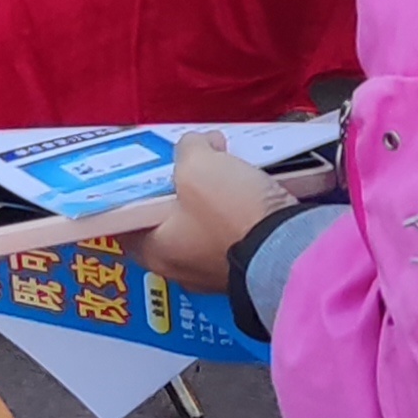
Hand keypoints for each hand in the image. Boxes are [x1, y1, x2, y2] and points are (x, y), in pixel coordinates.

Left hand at [126, 131, 300, 295]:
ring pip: (201, 225)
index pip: (126, 221)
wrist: (291, 248)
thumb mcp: (197, 165)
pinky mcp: (245, 267)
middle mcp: (180, 268)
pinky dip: (235, 210)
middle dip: (178, 186)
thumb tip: (196, 145)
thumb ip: (187, 149)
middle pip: (167, 219)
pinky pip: (230, 233)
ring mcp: (214, 272)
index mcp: (155, 250)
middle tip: (188, 160)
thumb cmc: (231, 214)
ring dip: (210, 195)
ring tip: (224, 164)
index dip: (132, 192)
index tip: (142, 171)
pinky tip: (246, 185)